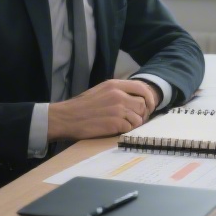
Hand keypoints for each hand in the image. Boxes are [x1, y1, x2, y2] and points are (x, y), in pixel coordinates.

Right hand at [47, 79, 161, 141]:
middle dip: (142, 113)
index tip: (149, 106)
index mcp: (114, 85)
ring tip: (125, 125)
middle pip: (143, 104)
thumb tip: (135, 97)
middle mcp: (118, 95)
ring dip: (135, 124)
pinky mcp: (115, 123)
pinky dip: (127, 130)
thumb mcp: (101, 90)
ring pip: (139, 117)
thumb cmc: (81, 106)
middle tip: (137, 119)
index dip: (149, 98)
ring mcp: (118, 109)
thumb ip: (118, 91)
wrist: (66, 117)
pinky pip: (130, 128)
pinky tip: (118, 130)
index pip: (142, 87)